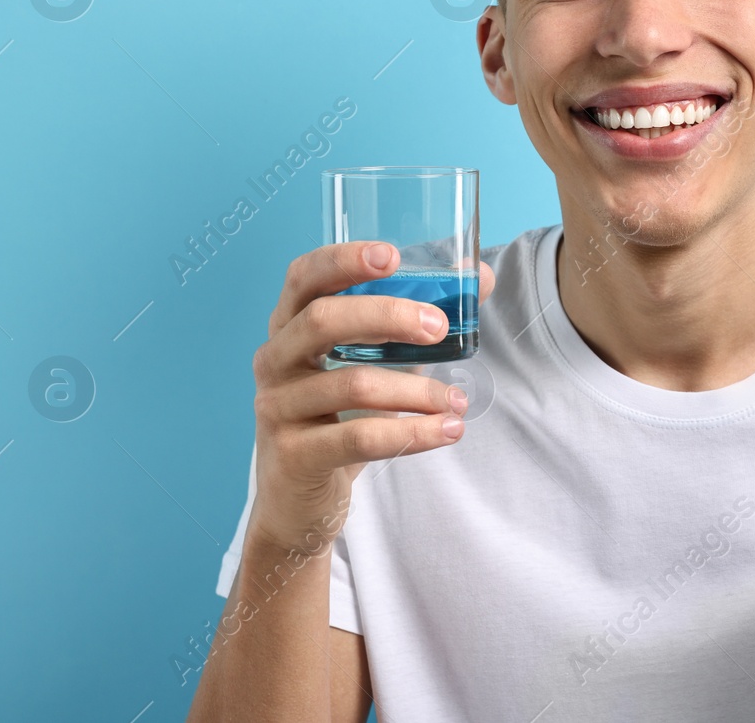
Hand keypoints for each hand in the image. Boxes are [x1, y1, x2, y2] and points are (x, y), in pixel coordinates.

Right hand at [247, 241, 496, 553]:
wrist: (298, 498)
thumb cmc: (339, 414)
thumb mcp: (373, 361)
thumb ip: (417, 320)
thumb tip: (480, 278)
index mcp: (289, 325)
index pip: (304, 278)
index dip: (343, 260)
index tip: (391, 256)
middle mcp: (275, 359)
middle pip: (323, 321)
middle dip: (386, 316)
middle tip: (439, 327)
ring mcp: (277, 407)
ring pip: (352, 385)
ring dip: (416, 391)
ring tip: (456, 400)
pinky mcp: (294, 455)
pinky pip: (359, 438)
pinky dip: (412, 434)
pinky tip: (447, 431)